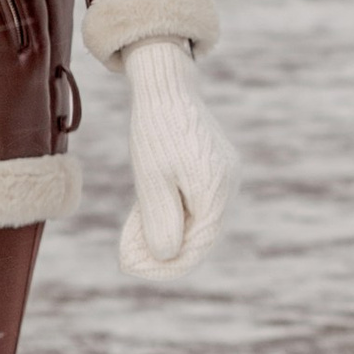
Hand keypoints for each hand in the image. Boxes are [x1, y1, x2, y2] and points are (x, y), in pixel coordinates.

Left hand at [118, 38, 235, 277]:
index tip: (131, 268)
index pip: (196, 246)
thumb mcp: (151, 178)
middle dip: (162, 252)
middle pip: (197, 236)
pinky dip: (170, 214)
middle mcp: (227, 187)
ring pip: (195, 220)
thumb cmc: (155, 130)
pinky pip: (193, 202)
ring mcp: (223, 177)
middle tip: (126, 261)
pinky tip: (142, 221)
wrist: (165, 85)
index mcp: (215, 191)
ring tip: (131, 245)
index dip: (165, 265)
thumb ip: (160, 218)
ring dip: (165, 234)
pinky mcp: (214, 168)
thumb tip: (167, 257)